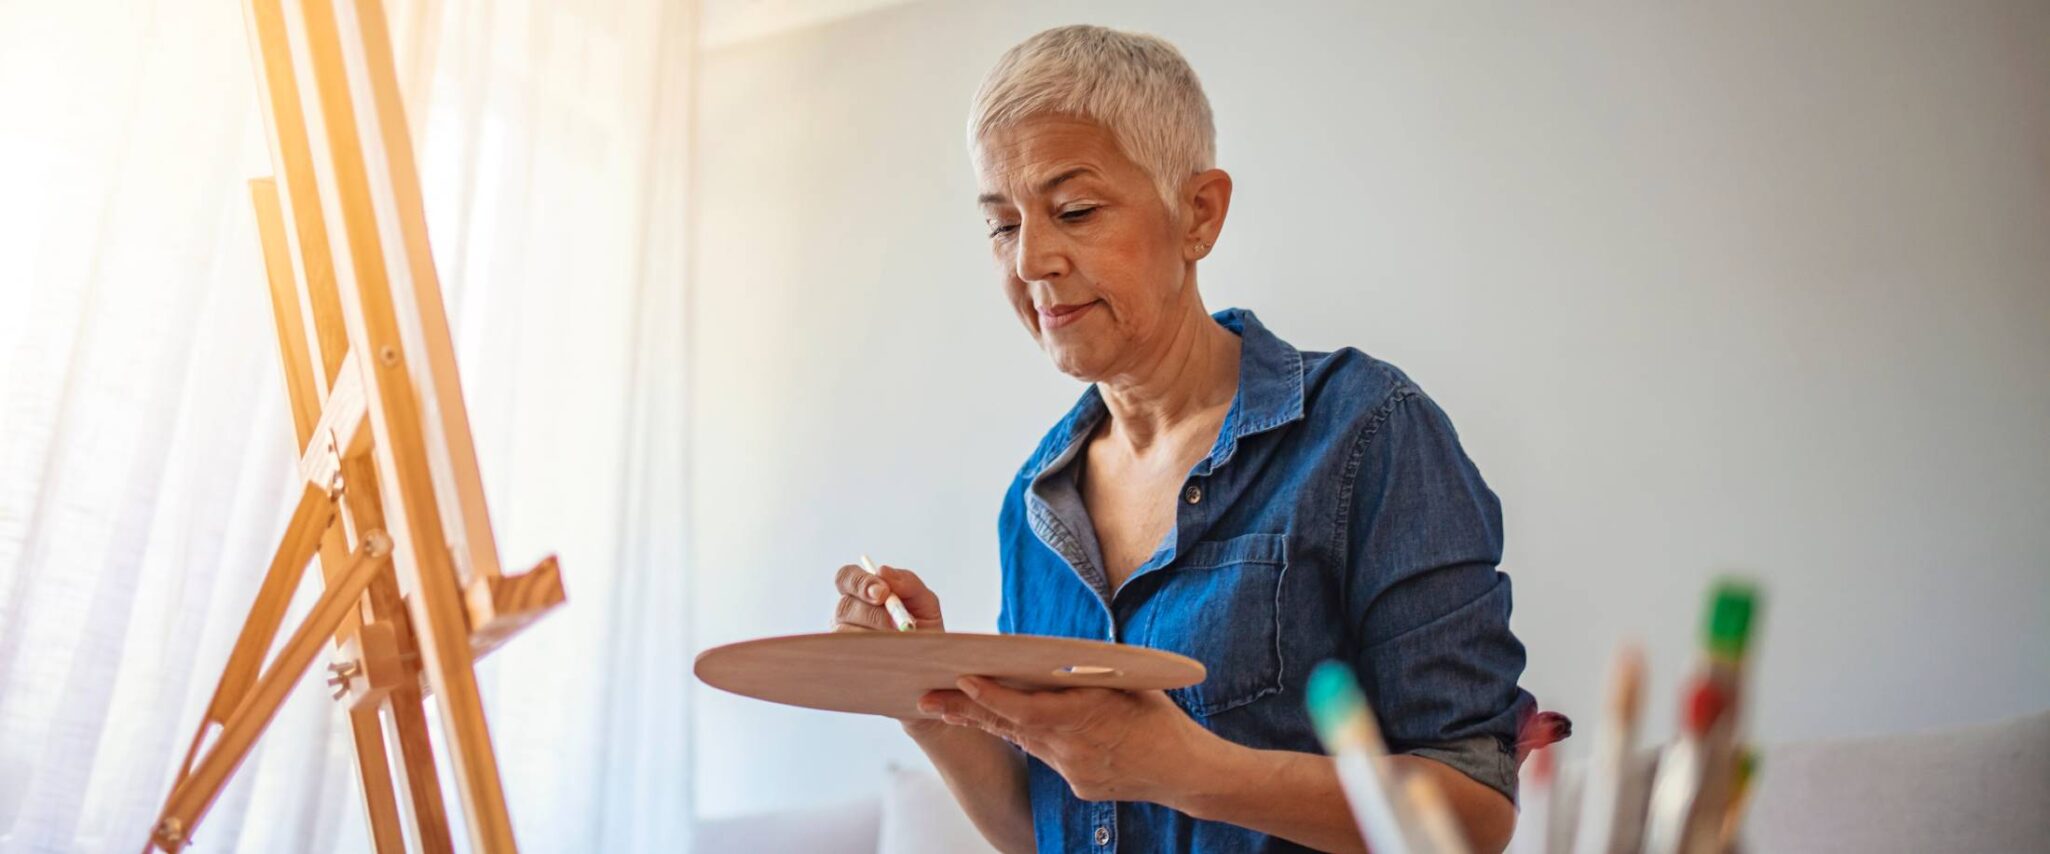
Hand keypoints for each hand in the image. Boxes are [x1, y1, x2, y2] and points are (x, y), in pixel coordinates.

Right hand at [830, 562, 947, 732]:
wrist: (931, 672)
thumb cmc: (925, 632)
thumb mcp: (925, 604)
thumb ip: (908, 583)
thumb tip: (884, 571)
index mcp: (863, 594)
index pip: (846, 577)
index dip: (860, 582)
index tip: (882, 592)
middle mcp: (847, 615)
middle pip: (845, 605)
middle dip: (873, 613)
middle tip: (897, 624)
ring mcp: (842, 641)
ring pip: (845, 634)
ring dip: (875, 637)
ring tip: (901, 644)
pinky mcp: (845, 665)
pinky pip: (849, 658)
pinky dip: (871, 655)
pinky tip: (889, 658)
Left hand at [918, 676, 1217, 805]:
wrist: (1187, 771)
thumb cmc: (1160, 718)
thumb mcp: (1125, 685)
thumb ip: (1084, 678)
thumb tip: (1048, 663)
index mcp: (1083, 713)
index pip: (1022, 707)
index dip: (988, 694)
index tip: (960, 678)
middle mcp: (1070, 746)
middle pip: (1008, 726)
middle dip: (964, 710)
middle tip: (925, 700)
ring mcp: (1071, 770)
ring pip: (1023, 741)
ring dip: (989, 723)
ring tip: (950, 708)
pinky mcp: (1077, 785)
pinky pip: (1049, 757)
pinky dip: (1035, 740)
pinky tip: (1019, 727)